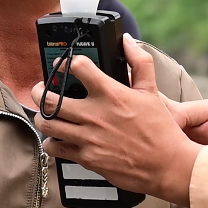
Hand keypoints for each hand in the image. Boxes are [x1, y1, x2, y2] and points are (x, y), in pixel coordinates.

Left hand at [34, 38, 202, 206]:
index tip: (63, 65)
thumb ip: (139, 62)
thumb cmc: (160, 130)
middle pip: (50, 99)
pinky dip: (51, 142)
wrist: (167, 166)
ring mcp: (89, 138)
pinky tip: (57, 137)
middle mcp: (96, 115)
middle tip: (40, 89)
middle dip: (39, 91)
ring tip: (46, 112)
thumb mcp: (151, 92)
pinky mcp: (87, 158)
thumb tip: (127, 41)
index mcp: (111, 94)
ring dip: (42, 116)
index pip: (78, 67)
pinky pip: (55, 148)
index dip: (66, 63)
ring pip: (48, 123)